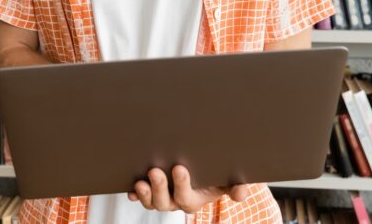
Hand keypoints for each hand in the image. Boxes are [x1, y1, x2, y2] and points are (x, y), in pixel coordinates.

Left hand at [127, 165, 249, 213]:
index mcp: (193, 199)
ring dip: (145, 193)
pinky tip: (130, 187)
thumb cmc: (216, 175)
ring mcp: (161, 196)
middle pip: (164, 202)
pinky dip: (134, 193)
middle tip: (155, 171)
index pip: (186, 197)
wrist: (204, 170)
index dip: (181, 185)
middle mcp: (175, 201)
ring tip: (140, 182)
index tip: (179, 168)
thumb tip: (241, 193)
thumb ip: (236, 187)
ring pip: (151, 200)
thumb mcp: (228, 180)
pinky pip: (139, 195)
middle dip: (159, 188)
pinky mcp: (150, 189)